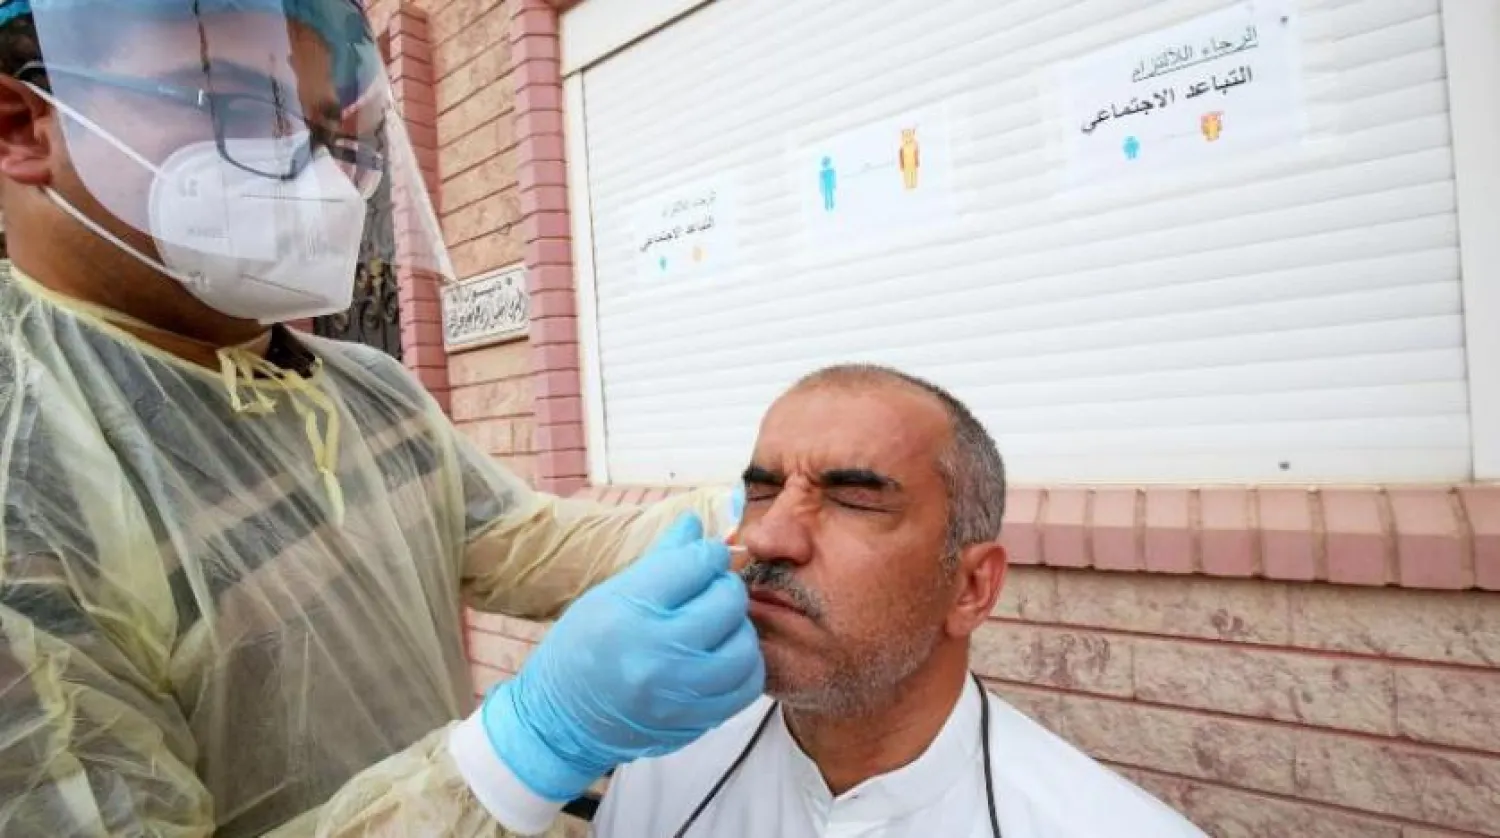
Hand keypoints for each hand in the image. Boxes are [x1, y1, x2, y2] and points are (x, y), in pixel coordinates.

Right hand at [480, 512, 764, 801]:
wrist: (562, 721)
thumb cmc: (581, 648)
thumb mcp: (609, 594)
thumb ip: (660, 558)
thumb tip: (696, 522)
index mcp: (629, 611)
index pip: (695, 563)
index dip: (706, 553)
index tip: (702, 557)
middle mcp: (657, 652)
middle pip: (727, 600)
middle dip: (724, 586)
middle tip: (711, 589)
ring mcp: (680, 692)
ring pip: (744, 643)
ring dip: (738, 626)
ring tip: (719, 624)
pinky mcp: (696, 721)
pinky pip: (746, 685)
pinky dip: (744, 664)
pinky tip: (725, 655)